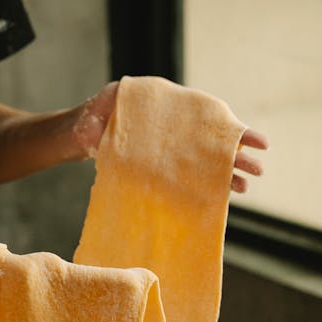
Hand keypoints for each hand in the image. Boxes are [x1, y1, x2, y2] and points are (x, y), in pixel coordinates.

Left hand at [71, 83, 268, 194]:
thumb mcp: (106, 103)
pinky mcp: (161, 173)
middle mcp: (176, 134)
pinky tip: (220, 197)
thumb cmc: (96, 115)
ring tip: (244, 187)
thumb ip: (111, 109)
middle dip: (238, 157)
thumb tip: (110, 122)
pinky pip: (187, 181)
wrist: (84, 133)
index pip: (211, 120)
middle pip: (213, 145)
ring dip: (226, 176)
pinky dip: (204, 188)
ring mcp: (170, 154)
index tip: (257, 142)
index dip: (235, 131)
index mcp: (173, 114)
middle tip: (258, 170)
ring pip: (205, 164)